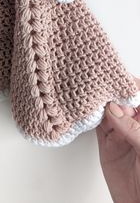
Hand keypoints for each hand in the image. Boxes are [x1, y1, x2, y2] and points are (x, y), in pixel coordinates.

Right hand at [96, 78, 139, 202]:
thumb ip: (132, 128)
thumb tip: (113, 109)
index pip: (139, 95)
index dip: (128, 84)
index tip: (115, 75)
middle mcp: (136, 124)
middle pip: (121, 101)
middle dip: (110, 91)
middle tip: (97, 82)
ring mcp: (121, 133)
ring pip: (108, 111)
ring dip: (98, 103)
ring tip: (87, 92)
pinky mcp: (108, 145)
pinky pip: (98, 127)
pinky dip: (90, 117)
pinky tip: (85, 110)